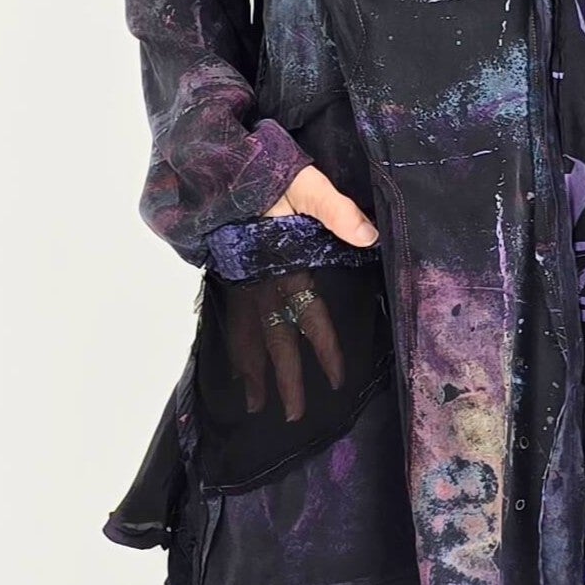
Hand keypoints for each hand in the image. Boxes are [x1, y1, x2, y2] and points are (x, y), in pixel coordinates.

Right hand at [222, 167, 381, 421]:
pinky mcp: (228, 278)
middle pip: (275, 343)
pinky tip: (235, 369)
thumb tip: (371, 235)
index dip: (324, 351)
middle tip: (294, 417)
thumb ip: (337, 211)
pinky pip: (230, 323)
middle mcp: (261, 286)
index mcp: (285, 267)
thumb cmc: (264, 175)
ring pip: (247, 339)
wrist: (214, 167)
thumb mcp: (306, 186)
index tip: (336, 381)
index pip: (310, 318)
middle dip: (286, 381)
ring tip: (257, 405)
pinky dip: (233, 350)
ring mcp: (240, 285)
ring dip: (254, 374)